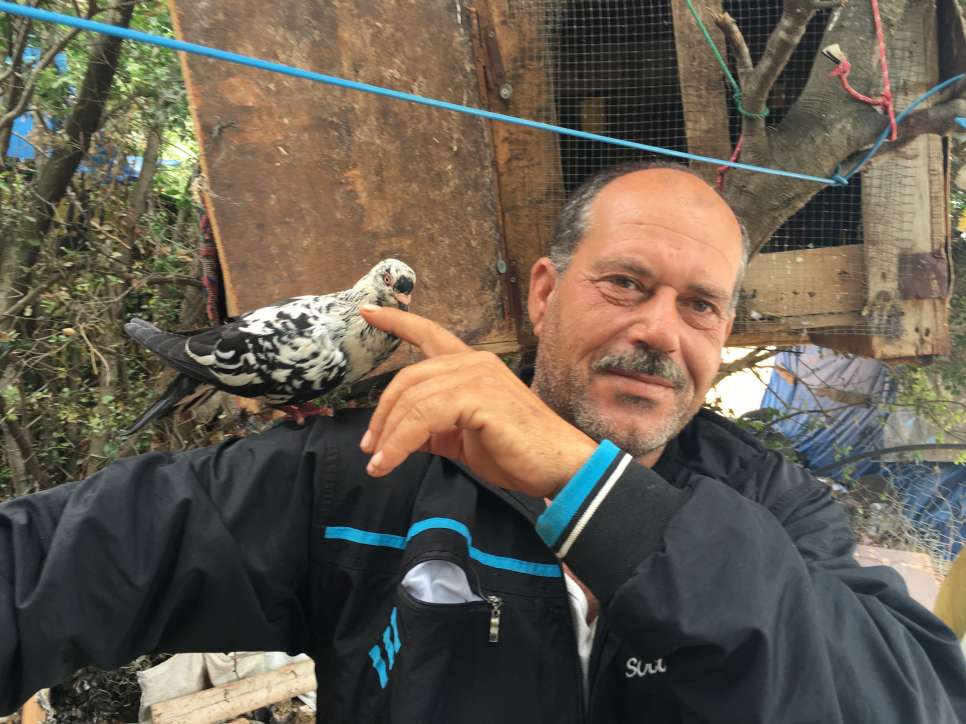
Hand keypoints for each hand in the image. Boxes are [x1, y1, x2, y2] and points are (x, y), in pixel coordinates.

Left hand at [358, 306, 598, 497]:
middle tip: (370, 448)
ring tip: (378, 464)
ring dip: (388, 435)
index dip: (397, 322)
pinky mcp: (479, 397)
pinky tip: (390, 461)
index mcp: (472, 366)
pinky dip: (400, 442)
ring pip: (412, 400)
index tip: (368, 312)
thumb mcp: (465, 439)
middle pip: (409, 378)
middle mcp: (474, 362)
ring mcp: (477, 376)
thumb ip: (435, 430)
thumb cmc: (518, 453)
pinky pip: (424, 417)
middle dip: (382, 413)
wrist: (559, 467)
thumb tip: (401, 437)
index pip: (430, 335)